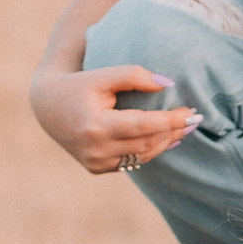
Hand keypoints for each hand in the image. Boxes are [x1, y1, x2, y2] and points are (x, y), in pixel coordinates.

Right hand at [31, 58, 199, 176]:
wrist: (47, 107)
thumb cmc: (79, 85)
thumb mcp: (104, 74)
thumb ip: (135, 75)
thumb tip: (168, 84)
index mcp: (95, 125)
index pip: (144, 126)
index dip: (170, 120)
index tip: (192, 112)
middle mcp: (95, 149)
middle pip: (146, 143)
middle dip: (173, 131)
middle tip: (194, 119)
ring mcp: (95, 162)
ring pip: (142, 156)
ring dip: (165, 142)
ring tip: (184, 128)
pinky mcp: (97, 168)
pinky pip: (132, 162)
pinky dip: (150, 150)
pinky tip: (166, 139)